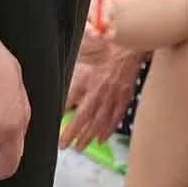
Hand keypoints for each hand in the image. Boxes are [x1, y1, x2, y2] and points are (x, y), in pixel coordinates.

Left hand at [57, 21, 136, 150]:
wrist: (134, 39)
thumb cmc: (107, 41)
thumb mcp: (83, 48)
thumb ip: (70, 62)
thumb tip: (58, 74)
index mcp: (86, 77)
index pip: (68, 102)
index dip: (60, 115)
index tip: (53, 126)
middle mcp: (99, 89)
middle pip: (83, 117)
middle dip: (73, 134)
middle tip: (64, 146)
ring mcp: (114, 94)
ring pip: (99, 120)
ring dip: (89, 135)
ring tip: (80, 147)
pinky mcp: (125, 94)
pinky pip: (116, 115)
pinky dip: (109, 128)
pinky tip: (102, 138)